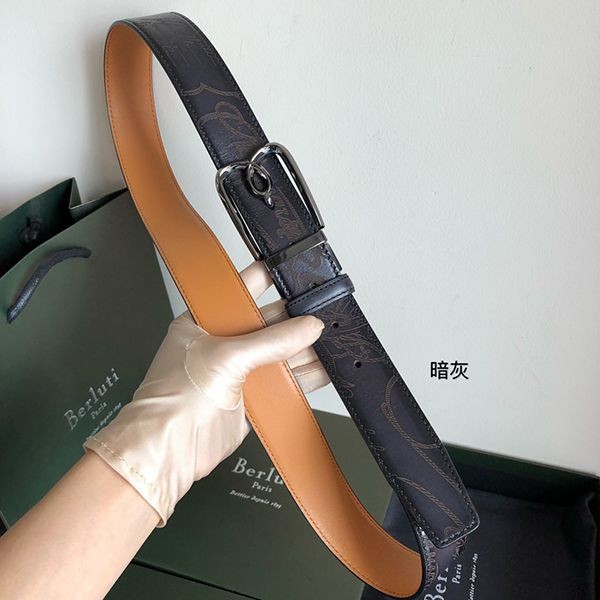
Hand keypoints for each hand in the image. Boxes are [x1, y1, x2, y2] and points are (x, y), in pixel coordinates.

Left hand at [83, 260, 327, 526]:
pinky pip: (281, 382)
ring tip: (329, 342)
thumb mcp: (227, 357)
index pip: (238, 291)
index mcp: (204, 321)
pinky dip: (302, 377)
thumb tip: (308, 327)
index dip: (266, 279)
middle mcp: (221, 343)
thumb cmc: (175, 398)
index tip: (293, 271)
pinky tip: (322, 371)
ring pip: (277, 353)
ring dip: (301, 349)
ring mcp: (236, 370)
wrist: (170, 449)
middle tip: (322, 311)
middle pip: (265, 323)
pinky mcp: (249, 397)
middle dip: (293, 319)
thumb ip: (272, 341)